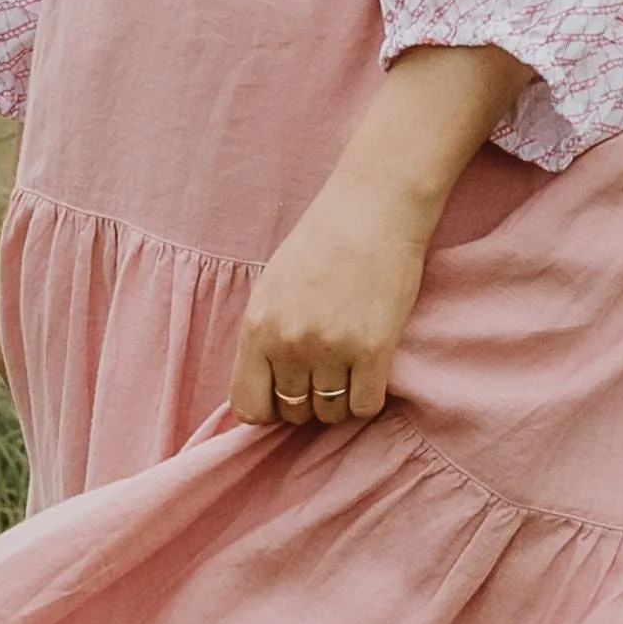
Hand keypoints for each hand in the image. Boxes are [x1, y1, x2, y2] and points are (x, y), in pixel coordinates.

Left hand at [228, 42, 530, 427]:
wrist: (372, 210)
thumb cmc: (321, 244)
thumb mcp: (271, 288)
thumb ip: (263, 338)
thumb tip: (263, 391)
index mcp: (257, 327)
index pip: (248, 406)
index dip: (267, 410)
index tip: (283, 397)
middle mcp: (289, 344)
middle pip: (293, 413)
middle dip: (306, 402)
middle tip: (323, 373)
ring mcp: (331, 349)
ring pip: (330, 414)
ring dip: (339, 400)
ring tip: (348, 367)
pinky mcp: (374, 350)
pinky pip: (365, 407)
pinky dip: (367, 398)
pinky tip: (370, 371)